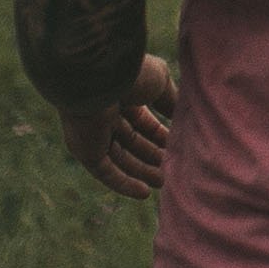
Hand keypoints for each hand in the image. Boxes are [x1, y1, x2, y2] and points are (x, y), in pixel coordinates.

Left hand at [60, 54, 174, 198]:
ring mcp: (94, 135)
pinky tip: (144, 193)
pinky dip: (124, 183)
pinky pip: (106, 172)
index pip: (142, 122)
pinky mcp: (86, 151)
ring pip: (120, 159)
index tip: (178, 146)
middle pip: (131, 142)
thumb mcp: (159, 83)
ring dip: (141, 172)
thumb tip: (183, 116)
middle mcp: (106, 115)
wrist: (97, 76)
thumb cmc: (130, 74)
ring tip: (163, 182)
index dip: (159, 135)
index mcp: (122, 96)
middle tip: (171, 170)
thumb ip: (170, 101)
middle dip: (151, 156)